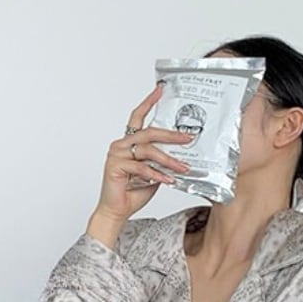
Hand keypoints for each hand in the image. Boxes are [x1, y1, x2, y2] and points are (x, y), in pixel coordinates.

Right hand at [93, 83, 194, 226]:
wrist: (116, 211)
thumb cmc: (133, 192)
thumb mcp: (153, 172)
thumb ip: (161, 160)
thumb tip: (182, 154)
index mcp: (128, 142)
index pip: (138, 116)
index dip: (149, 102)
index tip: (160, 90)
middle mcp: (121, 145)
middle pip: (149, 132)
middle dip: (171, 135)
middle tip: (187, 138)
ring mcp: (117, 154)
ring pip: (148, 150)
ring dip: (168, 160)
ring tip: (183, 168)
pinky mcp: (115, 167)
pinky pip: (142, 168)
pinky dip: (157, 174)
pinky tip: (169, 180)